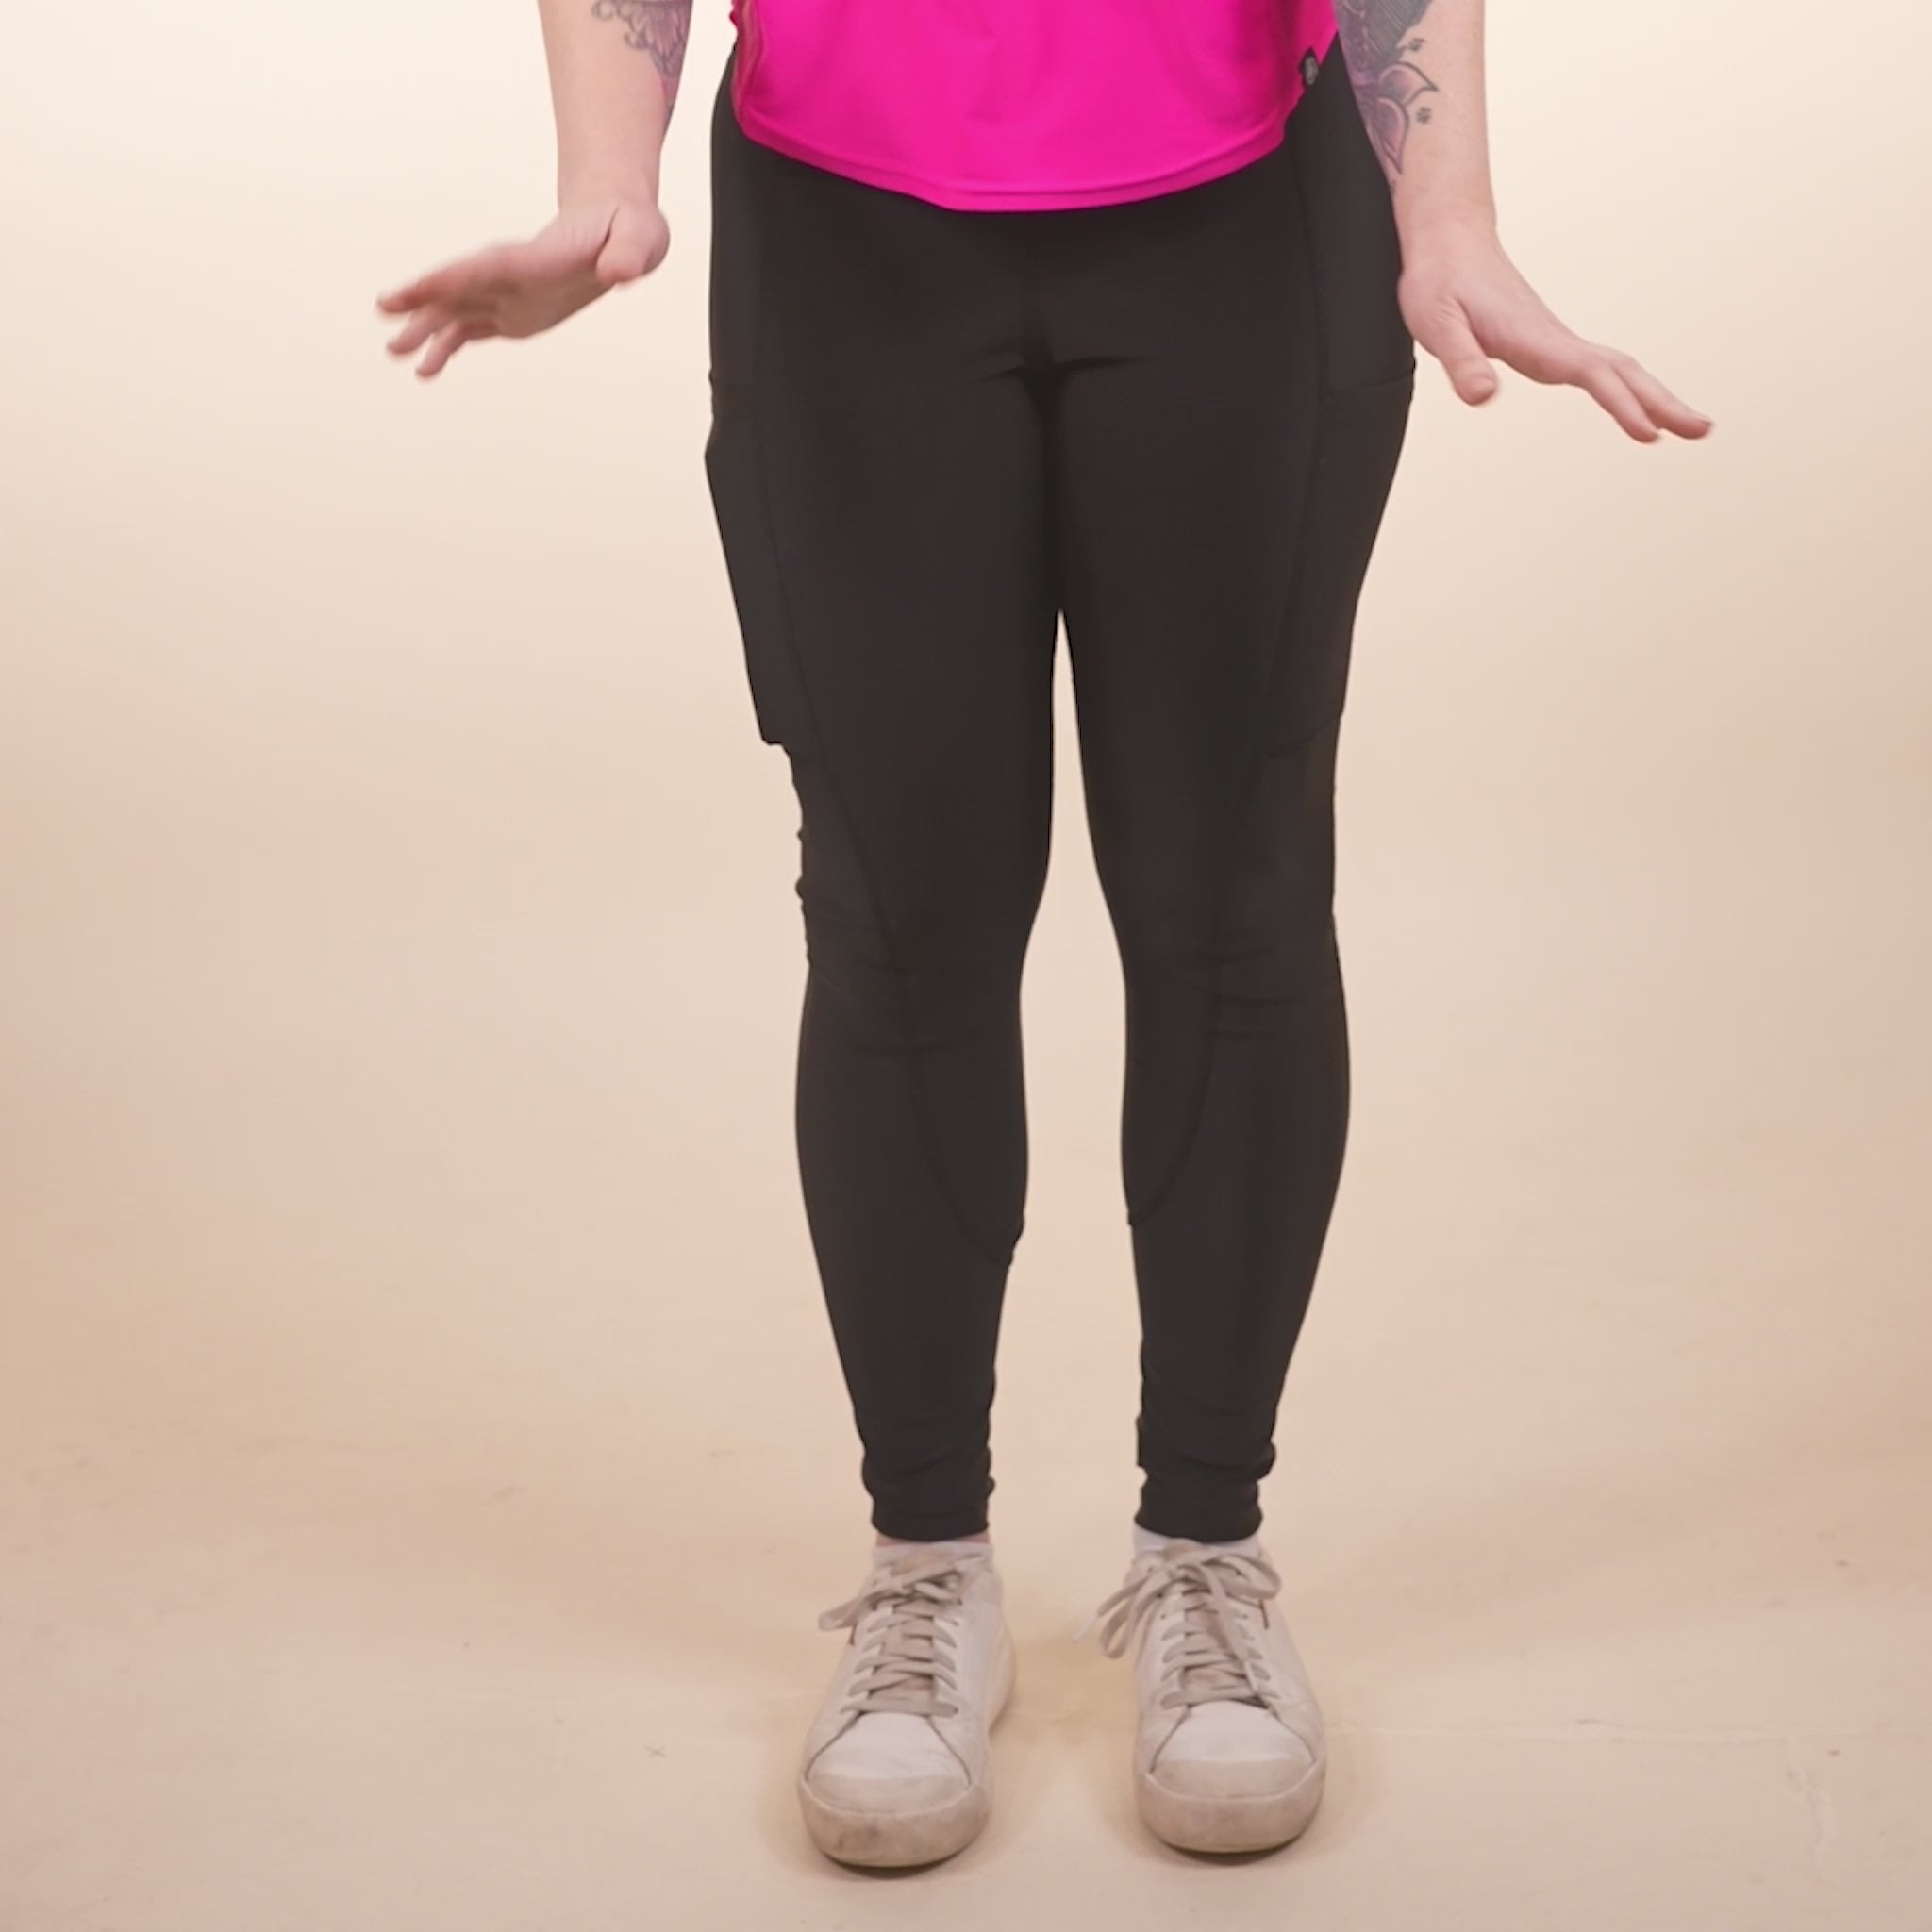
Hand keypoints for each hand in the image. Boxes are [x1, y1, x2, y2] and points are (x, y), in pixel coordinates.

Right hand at [374, 193, 669, 378]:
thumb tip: (620, 274)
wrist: (614, 227)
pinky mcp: (511, 312)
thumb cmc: (630, 229)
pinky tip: (425, 370)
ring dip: (426, 329)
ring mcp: (509, 294)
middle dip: (426, 296)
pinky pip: (473, 329)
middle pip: (464, 285)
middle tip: (386, 308)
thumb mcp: (642, 235)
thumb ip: (631, 252)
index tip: (425, 285)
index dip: (460, 276)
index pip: (494, 266)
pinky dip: (449, 347)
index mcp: (542, 258)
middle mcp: (516, 275)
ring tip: (393, 351)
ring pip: (459, 310)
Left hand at [1397, 215, 1711, 442]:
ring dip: (1655, 397)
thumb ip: (1461, 361)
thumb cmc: (1439, 281)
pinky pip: (1599, 370)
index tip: (1648, 433)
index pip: (1590, 373)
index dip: (1620, 404)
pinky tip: (1636, 410)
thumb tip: (1484, 397)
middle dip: (1663, 401)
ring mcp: (1555, 342)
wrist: (1449, 242)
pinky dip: (1627, 390)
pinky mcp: (1548, 344)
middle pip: (1623, 371)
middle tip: (1703, 431)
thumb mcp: (1437, 323)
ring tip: (1687, 428)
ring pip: (1618, 370)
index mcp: (1534, 338)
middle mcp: (1554, 340)